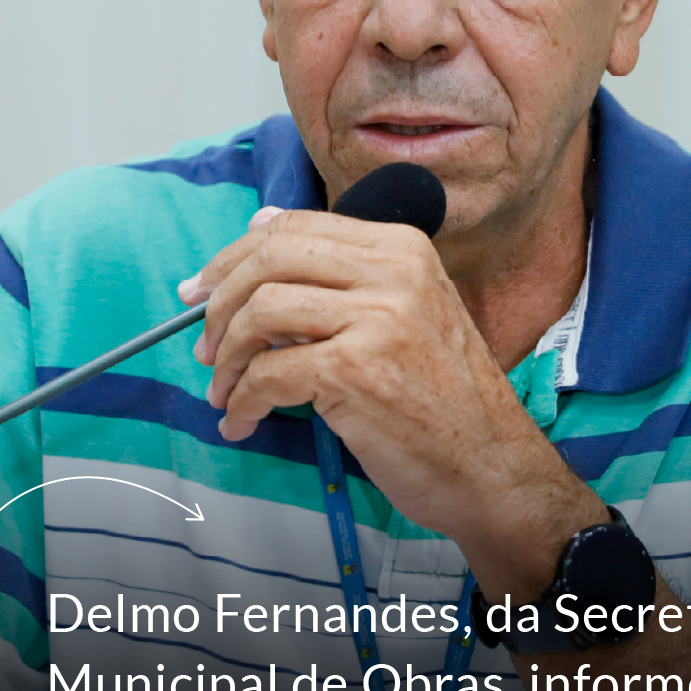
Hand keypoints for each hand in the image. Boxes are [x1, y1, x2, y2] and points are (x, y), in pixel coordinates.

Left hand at [178, 209, 604, 599]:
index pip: (295, 227)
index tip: (201, 291)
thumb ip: (340, 274)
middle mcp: (393, 272)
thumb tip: (258, 226)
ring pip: (261, 313)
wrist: (489, 464)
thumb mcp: (404, 314)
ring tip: (223, 389)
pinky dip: (242, 402)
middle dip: (219, 302)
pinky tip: (242, 422)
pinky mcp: (356, 371)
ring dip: (226, 358)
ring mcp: (376, 319)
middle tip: (203, 345)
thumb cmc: (443, 398)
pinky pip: (268, 375)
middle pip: (269, 259)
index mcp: (403, 248)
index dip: (233, 258)